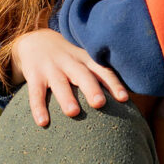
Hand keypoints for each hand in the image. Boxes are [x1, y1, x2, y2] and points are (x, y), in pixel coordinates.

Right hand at [11, 29, 128, 126]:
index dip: (113, 83)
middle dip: (91, 88)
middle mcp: (70, 62)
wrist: (35, 40)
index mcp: (86, 59)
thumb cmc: (69, 59)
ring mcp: (51, 68)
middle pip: (82, 75)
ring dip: (66, 98)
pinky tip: (43, 122)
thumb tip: (129, 101)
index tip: (124, 98)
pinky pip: (35, 92)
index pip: (102, 70)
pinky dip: (38, 107)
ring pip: (60, 83)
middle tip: (100, 103)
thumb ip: (101, 75)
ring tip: (73, 113)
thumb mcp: (85, 60)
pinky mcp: (34, 75)